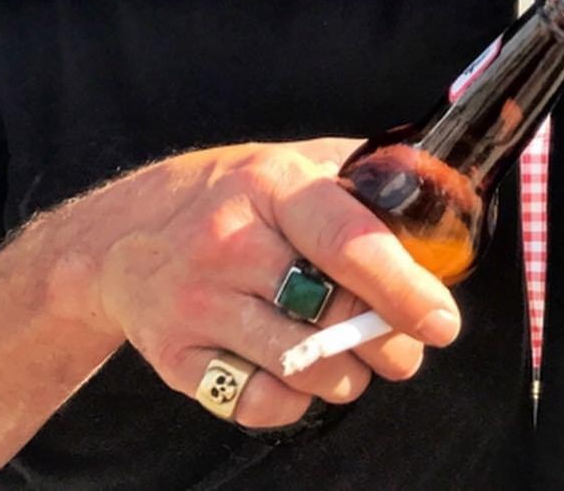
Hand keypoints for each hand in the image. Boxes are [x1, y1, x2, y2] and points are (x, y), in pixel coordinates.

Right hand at [76, 138, 460, 428]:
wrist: (121, 236)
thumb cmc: (234, 194)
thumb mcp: (294, 162)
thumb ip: (363, 177)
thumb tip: (439, 198)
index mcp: (273, 185)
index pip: (348, 240)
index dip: (403, 287)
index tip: (443, 322)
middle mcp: (230, 242)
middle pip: (331, 314)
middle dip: (386, 342)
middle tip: (405, 347)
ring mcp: (196, 301)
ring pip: (299, 366)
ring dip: (346, 376)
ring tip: (354, 360)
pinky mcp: (173, 355)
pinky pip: (254, 401)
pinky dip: (293, 401)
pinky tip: (300, 375)